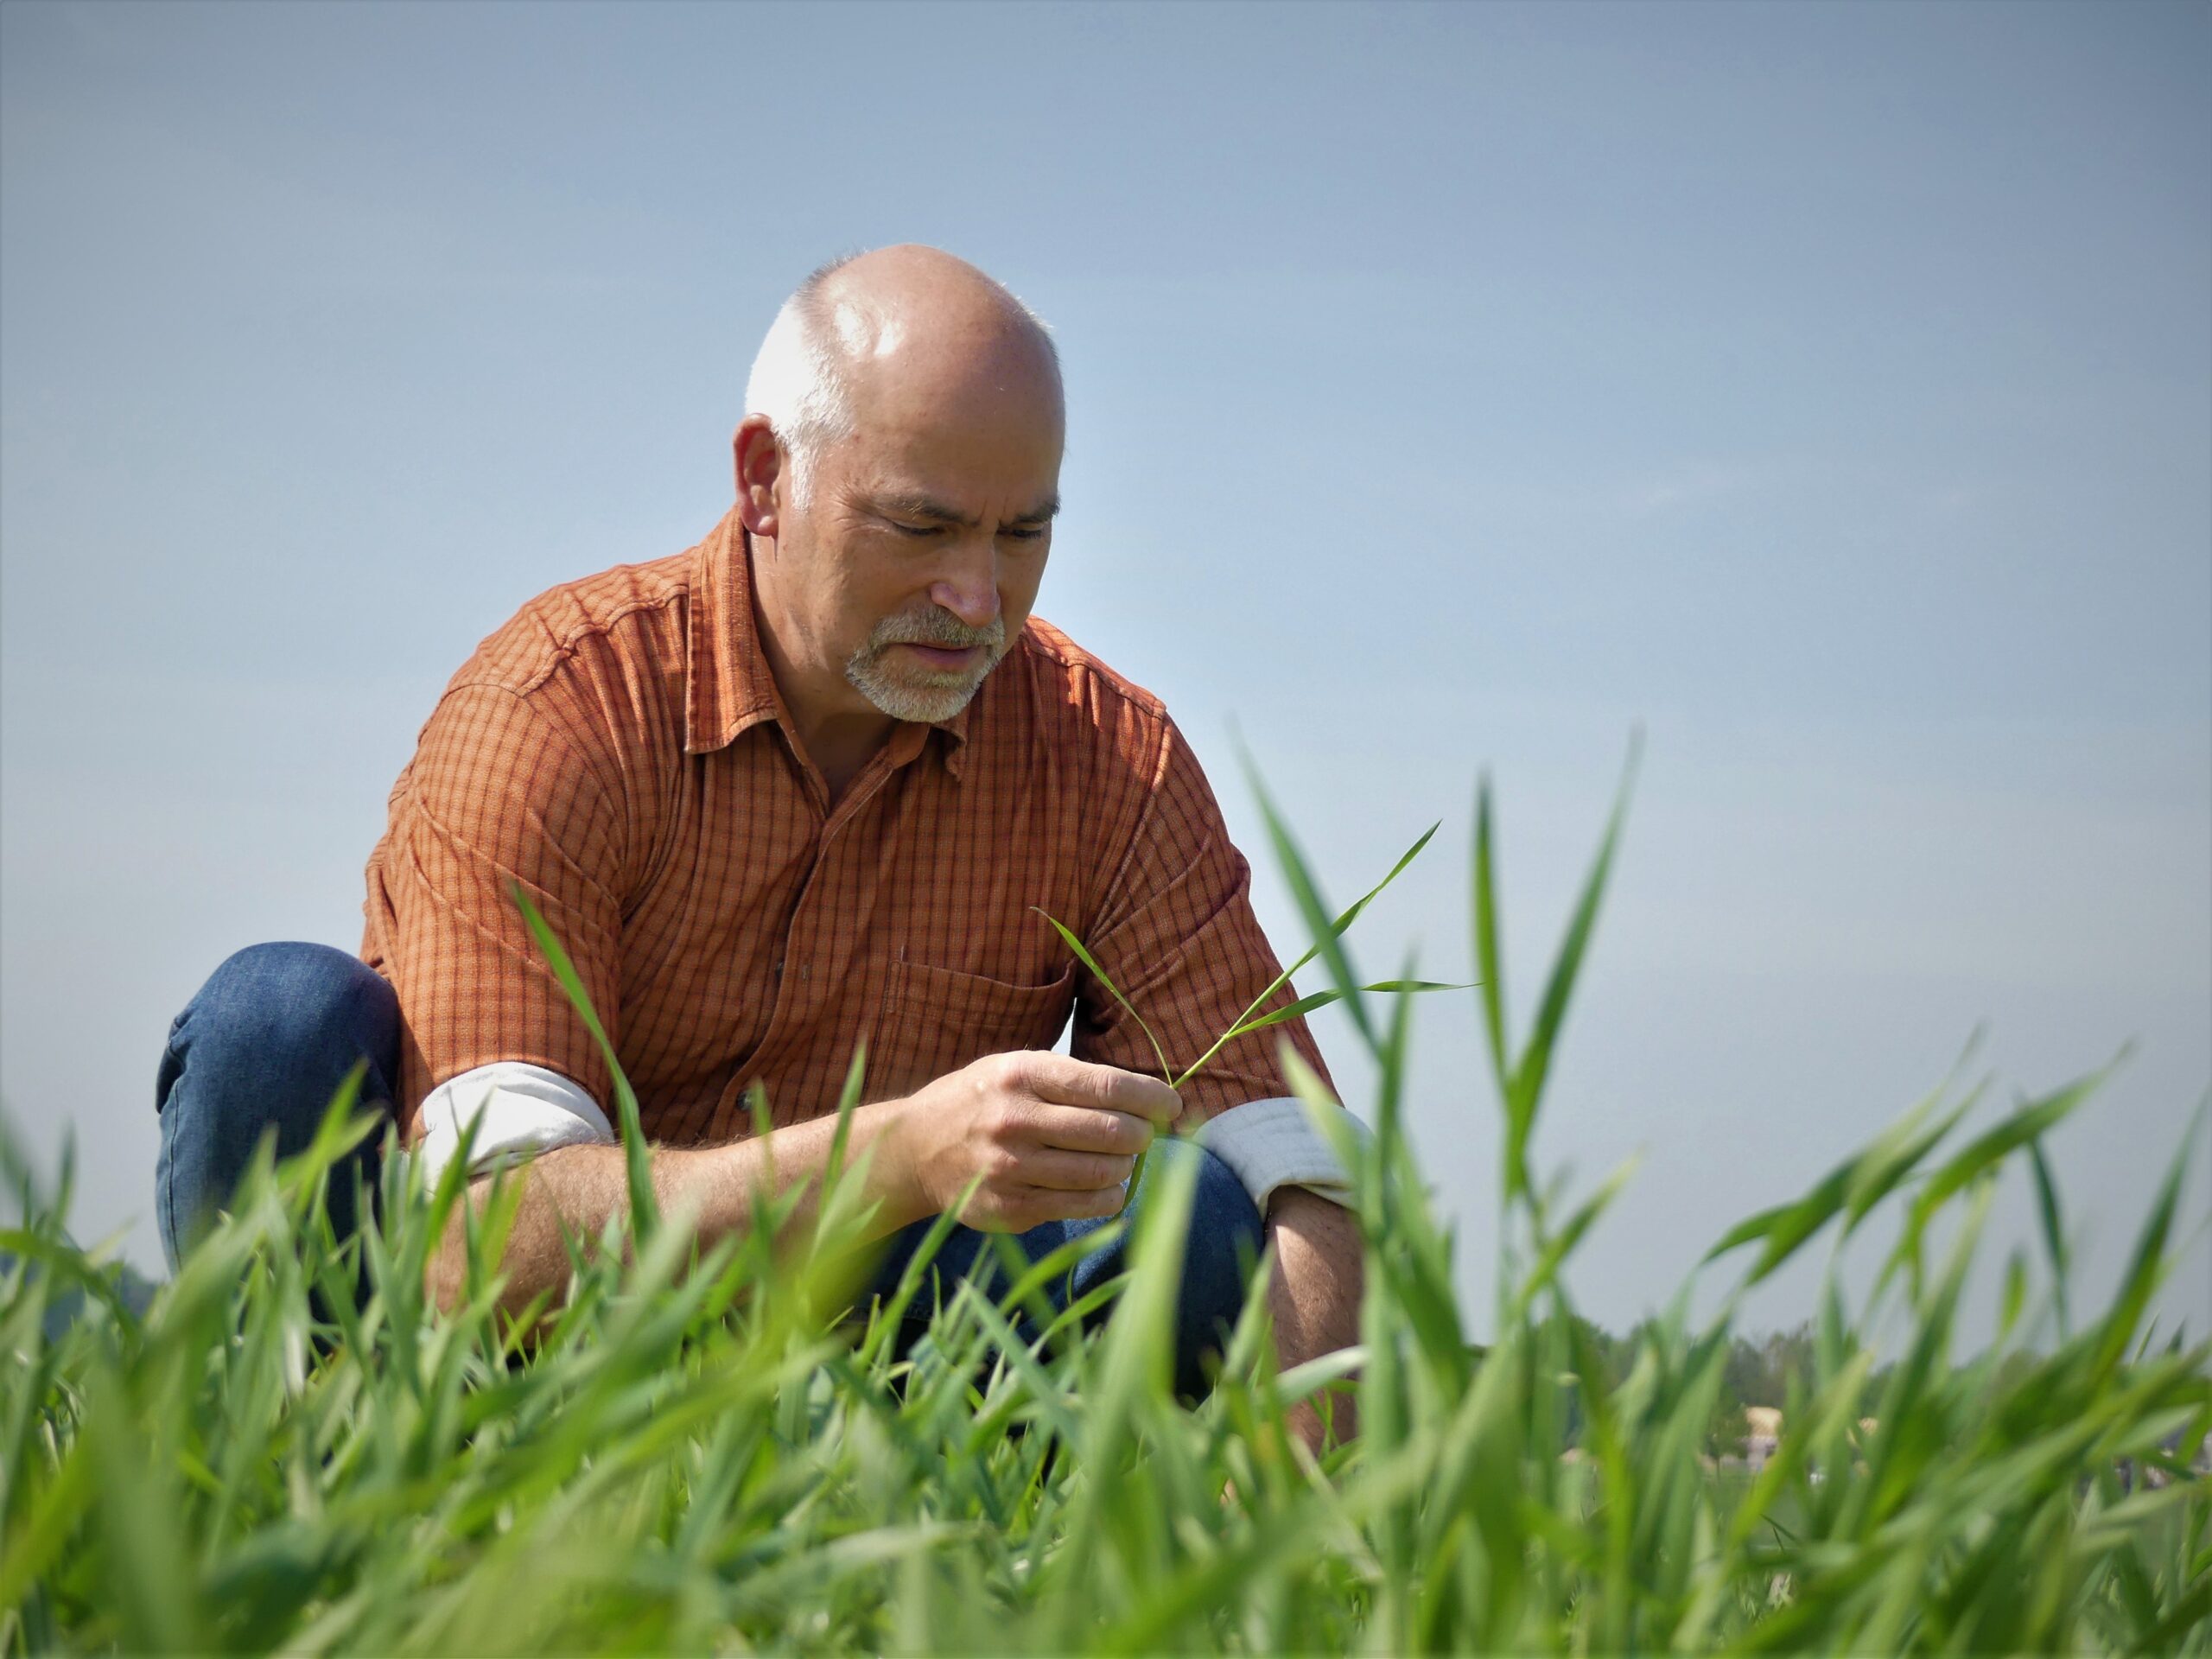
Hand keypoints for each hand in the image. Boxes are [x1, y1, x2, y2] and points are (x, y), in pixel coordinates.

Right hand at [888, 1052, 1179, 1231]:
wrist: (915, 1149)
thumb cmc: (981, 1101)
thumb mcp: (1015, 1068)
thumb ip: (1072, 1080)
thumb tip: (1145, 1099)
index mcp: (1021, 1075)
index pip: (1107, 1085)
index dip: (1151, 1097)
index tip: (1171, 1105)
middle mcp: (1015, 1120)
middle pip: (1111, 1133)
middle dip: (1141, 1135)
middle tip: (1144, 1135)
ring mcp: (1011, 1169)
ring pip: (1102, 1174)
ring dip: (1125, 1167)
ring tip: (1121, 1159)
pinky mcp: (1011, 1208)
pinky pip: (1083, 1206)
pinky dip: (1109, 1198)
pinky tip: (1106, 1187)